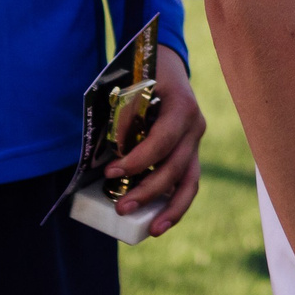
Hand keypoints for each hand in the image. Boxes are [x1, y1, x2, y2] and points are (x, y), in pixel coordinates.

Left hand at [106, 47, 204, 235]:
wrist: (167, 64)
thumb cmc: (143, 74)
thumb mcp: (132, 84)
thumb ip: (121, 114)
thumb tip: (99, 151)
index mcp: (182, 106)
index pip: (162, 141)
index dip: (138, 160)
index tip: (111, 173)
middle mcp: (194, 126)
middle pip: (175, 167)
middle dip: (148, 190)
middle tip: (121, 207)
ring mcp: (195, 142)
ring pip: (189, 182)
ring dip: (169, 208)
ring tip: (151, 230)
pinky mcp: (191, 154)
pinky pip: (187, 184)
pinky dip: (175, 205)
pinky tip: (158, 224)